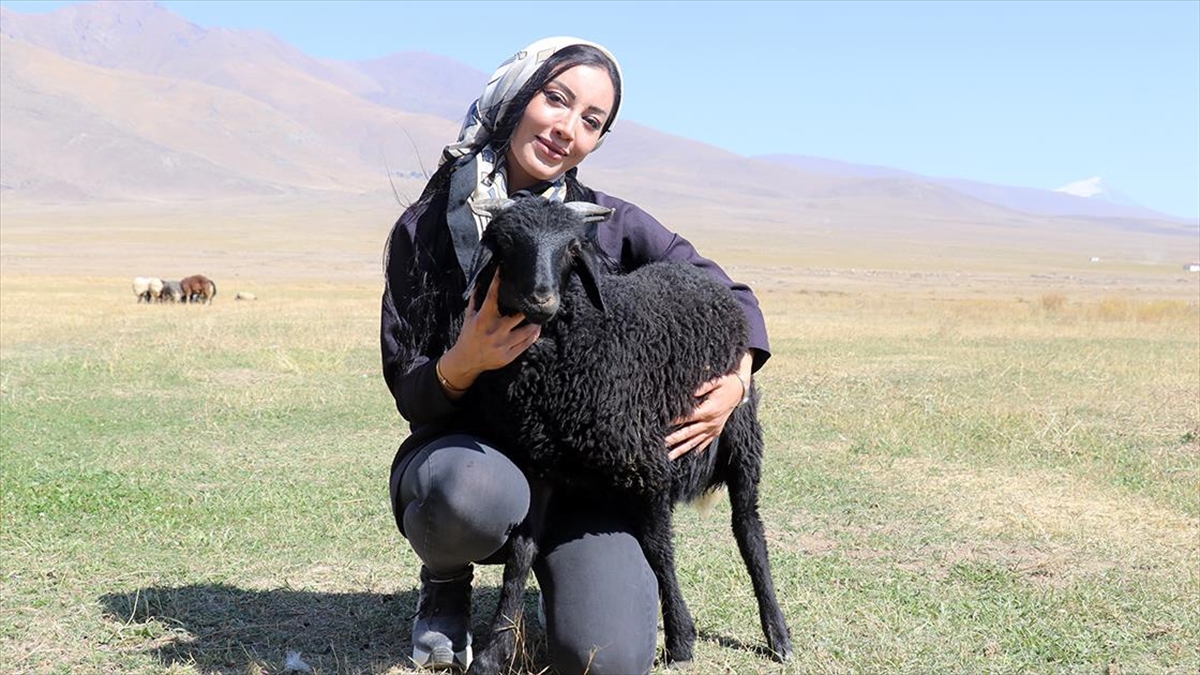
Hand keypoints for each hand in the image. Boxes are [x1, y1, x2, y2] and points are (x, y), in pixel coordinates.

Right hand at [438, 270, 540, 394]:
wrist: (466, 361)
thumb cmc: (468, 336)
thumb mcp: (469, 317)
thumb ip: (475, 300)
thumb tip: (480, 282)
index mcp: (483, 319)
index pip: (492, 296)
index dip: (498, 281)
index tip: (504, 269)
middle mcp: (494, 331)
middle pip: (519, 315)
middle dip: (529, 307)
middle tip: (537, 298)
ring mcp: (502, 345)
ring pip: (527, 331)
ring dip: (535, 323)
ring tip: (540, 315)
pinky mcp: (508, 356)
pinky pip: (526, 344)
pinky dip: (533, 336)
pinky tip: (536, 329)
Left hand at [665, 353, 752, 460]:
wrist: (740, 389)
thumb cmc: (726, 383)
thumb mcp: (715, 381)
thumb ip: (702, 387)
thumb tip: (689, 392)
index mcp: (709, 410)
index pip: (687, 417)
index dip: (674, 421)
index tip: (661, 425)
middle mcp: (711, 422)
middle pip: (688, 433)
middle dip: (674, 439)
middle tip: (661, 445)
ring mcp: (714, 428)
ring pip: (695, 442)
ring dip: (682, 449)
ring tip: (670, 456)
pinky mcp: (716, 431)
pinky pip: (705, 442)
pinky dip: (696, 449)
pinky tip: (688, 455)